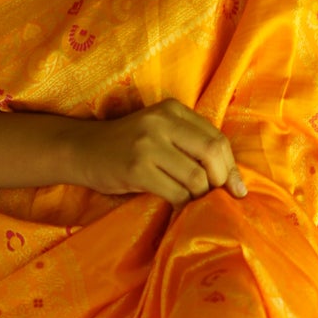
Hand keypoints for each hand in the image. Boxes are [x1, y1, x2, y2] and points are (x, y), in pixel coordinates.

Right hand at [70, 99, 247, 206]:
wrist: (81, 150)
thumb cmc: (127, 146)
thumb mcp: (160, 132)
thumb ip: (192, 144)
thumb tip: (234, 180)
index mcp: (173, 110)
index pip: (217, 138)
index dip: (232, 167)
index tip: (236, 189)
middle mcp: (162, 122)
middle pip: (212, 154)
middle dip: (221, 182)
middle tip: (217, 198)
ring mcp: (148, 144)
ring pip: (196, 178)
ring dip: (200, 196)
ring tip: (192, 201)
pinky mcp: (136, 169)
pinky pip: (176, 193)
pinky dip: (183, 205)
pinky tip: (178, 207)